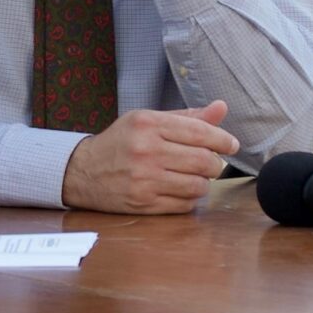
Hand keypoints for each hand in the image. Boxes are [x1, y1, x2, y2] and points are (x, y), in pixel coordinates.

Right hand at [59, 101, 239, 214]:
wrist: (81, 171)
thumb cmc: (119, 142)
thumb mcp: (147, 120)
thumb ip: (186, 117)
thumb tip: (221, 108)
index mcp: (148, 124)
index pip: (200, 132)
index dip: (223, 140)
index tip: (231, 145)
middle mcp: (146, 150)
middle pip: (204, 161)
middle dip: (214, 164)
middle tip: (208, 163)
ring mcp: (144, 179)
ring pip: (198, 186)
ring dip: (202, 182)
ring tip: (191, 176)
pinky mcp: (143, 203)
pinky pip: (184, 204)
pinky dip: (188, 198)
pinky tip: (178, 189)